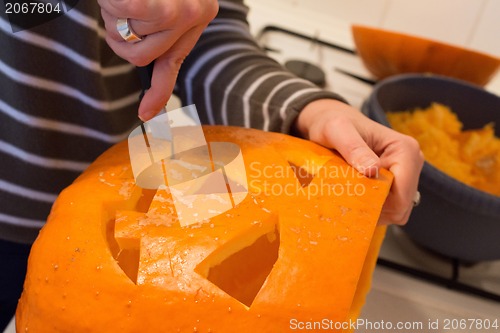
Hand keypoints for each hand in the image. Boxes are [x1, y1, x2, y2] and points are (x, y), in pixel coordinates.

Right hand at [98, 0, 218, 120]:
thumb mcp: (168, 0)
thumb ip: (161, 25)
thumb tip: (139, 52)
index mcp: (199, 13)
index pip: (173, 64)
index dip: (157, 93)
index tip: (146, 114)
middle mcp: (193, 15)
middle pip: (141, 57)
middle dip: (119, 39)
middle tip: (117, 11)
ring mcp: (178, 14)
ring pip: (125, 38)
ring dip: (112, 15)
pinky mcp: (158, 9)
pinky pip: (118, 21)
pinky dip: (109, 5)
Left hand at [294, 99, 423, 225]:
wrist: (330, 121)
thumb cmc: (333, 123)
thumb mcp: (338, 131)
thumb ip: (354, 148)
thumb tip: (373, 170)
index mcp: (405, 149)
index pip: (402, 195)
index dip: (380, 205)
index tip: (353, 200)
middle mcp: (411, 162)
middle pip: (401, 207)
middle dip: (376, 210)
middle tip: (348, 201)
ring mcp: (405, 174)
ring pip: (396, 211)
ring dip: (373, 211)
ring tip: (350, 199)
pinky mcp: (396, 183)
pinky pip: (390, 208)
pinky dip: (373, 209)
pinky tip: (355, 200)